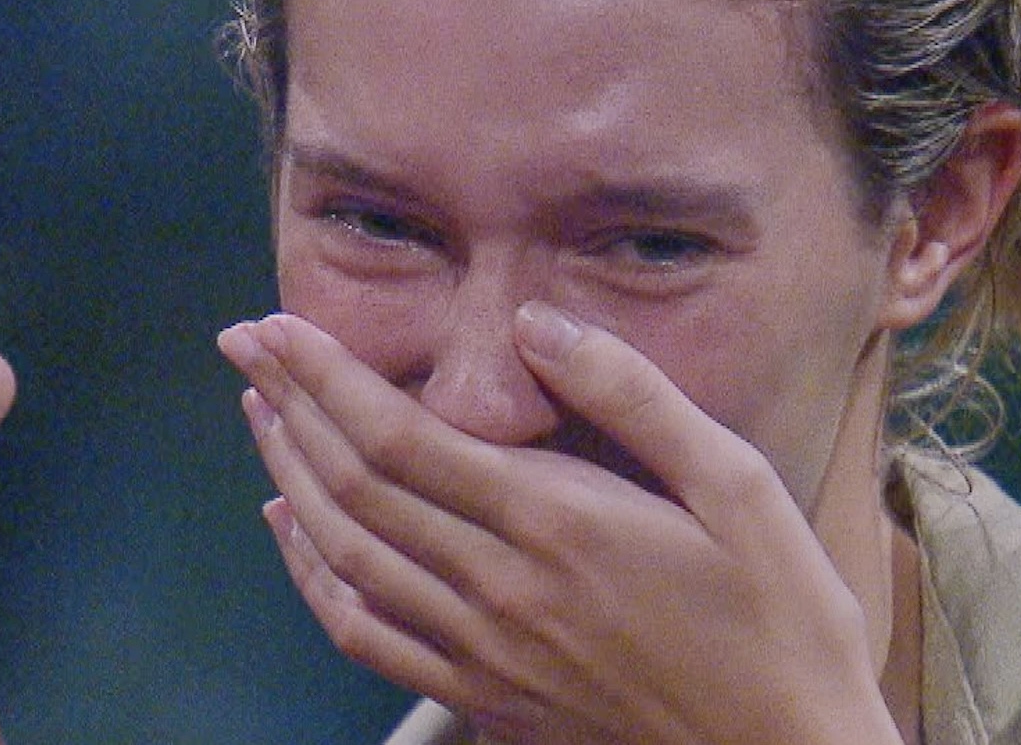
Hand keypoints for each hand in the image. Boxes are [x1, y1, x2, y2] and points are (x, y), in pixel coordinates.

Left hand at [219, 305, 900, 744]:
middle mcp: (499, 588)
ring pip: (346, 556)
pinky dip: (312, 577)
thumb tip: (537, 325)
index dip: (328, 378)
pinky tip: (296, 532)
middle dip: (290, 406)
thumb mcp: (739, 487)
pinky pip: (368, 634)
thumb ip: (634, 398)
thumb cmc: (777, 616)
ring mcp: (484, 651)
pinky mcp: (487, 695)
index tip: (278, 328)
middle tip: (244, 347)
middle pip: (356, 487)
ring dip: (291, 476)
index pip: (402, 438)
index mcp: (556, 525)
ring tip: (260, 417)